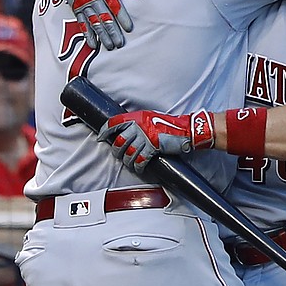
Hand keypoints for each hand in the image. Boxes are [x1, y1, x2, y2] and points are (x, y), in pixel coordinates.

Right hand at [47, 0, 135, 49]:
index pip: (115, 5)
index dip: (122, 17)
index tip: (129, 28)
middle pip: (105, 18)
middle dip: (112, 31)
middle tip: (119, 44)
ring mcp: (83, 4)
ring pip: (94, 23)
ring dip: (102, 35)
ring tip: (110, 46)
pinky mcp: (76, 8)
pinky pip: (82, 23)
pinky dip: (87, 34)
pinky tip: (93, 44)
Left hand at [97, 110, 214, 172]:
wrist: (185, 129)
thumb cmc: (168, 124)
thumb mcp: (150, 117)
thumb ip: (138, 123)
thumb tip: (126, 132)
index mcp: (137, 117)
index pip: (114, 122)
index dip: (105, 130)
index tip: (101, 137)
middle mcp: (139, 126)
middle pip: (119, 141)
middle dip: (117, 151)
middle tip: (119, 154)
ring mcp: (145, 137)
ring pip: (128, 153)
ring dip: (128, 161)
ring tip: (130, 164)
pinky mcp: (152, 147)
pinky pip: (140, 160)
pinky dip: (138, 166)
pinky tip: (139, 168)